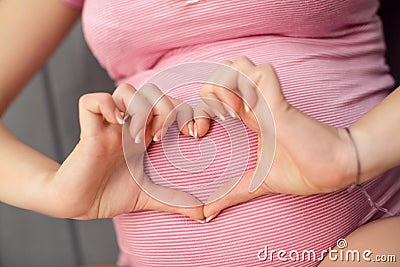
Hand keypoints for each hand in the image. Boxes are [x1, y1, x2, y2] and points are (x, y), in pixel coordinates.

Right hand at [47, 83, 202, 219]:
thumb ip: (176, 201)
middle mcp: (129, 126)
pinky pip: (92, 102)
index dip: (184, 112)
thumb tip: (204, 215)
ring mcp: (109, 126)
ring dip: (138, 108)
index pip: (169, 105)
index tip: (191, 134)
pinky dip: (105, 106)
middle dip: (164, 108)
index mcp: (146, 135)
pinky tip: (114, 124)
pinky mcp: (89, 132)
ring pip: (125, 90)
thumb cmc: (112, 195)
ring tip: (136, 135)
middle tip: (161, 136)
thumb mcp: (149, 197)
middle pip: (152, 92)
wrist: (81, 204)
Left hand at [194, 56, 354, 219]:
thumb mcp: (256, 181)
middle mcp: (255, 101)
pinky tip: (244, 112)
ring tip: (231, 113)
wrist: (332, 169)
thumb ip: (231, 192)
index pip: (216, 89)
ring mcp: (267, 98)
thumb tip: (206, 213)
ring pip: (237, 64)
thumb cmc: (302, 171)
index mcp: (248, 114)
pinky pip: (259, 73)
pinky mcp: (280, 101)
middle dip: (209, 89)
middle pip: (224, 67)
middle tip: (215, 118)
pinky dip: (246, 87)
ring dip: (225, 85)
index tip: (202, 133)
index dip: (201, 107)